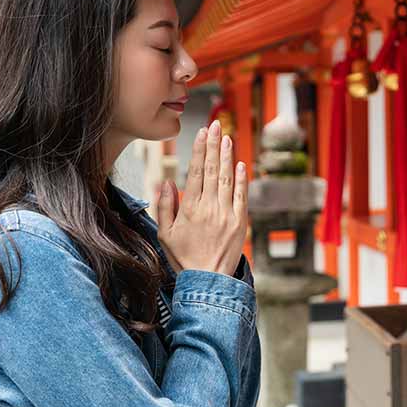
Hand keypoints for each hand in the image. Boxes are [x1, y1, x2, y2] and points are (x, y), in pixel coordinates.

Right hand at [156, 120, 248, 276]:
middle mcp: (210, 208)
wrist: (207, 281)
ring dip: (228, 156)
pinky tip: (240, 164)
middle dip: (214, 145)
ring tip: (227, 137)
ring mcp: (227, 214)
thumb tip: (167, 182)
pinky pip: (242, 196)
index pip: (196, 172)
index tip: (201, 133)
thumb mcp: (164, 234)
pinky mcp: (241, 222)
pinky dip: (242, 179)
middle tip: (216, 125)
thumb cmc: (183, 258)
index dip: (200, 150)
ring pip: (228, 179)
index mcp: (190, 209)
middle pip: (213, 170)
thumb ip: (165, 206)